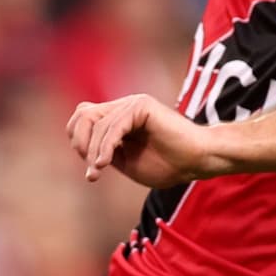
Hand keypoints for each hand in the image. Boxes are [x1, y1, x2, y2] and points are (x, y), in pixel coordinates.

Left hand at [67, 94, 221, 187]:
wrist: (197, 162)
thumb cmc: (167, 165)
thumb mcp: (126, 161)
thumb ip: (104, 152)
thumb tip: (81, 148)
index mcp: (117, 118)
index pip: (82, 119)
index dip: (79, 141)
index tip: (92, 169)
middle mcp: (123, 107)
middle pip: (83, 115)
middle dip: (81, 143)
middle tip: (93, 169)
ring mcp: (132, 104)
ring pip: (97, 123)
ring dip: (94, 151)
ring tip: (98, 171)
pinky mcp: (142, 106)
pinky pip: (114, 126)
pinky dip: (105, 146)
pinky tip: (105, 163)